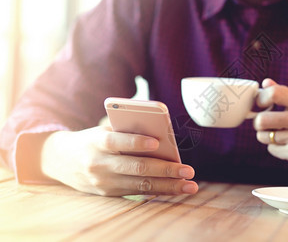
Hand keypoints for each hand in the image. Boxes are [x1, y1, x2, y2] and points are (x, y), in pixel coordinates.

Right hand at [41, 126, 197, 195]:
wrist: (60, 160)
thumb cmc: (92, 139)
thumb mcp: (102, 131)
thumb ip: (126, 133)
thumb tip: (162, 139)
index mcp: (97, 142)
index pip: (117, 141)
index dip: (136, 142)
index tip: (157, 142)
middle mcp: (99, 164)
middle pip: (136, 167)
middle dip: (165, 170)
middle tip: (188, 170)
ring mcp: (104, 182)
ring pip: (141, 184)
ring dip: (168, 186)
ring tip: (189, 185)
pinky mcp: (108, 193)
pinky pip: (138, 192)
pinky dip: (158, 190)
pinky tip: (176, 189)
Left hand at [254, 79, 287, 177]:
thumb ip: (285, 93)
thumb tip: (265, 83)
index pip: (274, 94)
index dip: (261, 99)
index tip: (262, 104)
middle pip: (262, 120)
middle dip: (259, 122)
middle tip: (265, 123)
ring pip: (264, 136)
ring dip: (266, 136)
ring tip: (278, 134)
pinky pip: (272, 149)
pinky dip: (275, 147)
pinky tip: (287, 144)